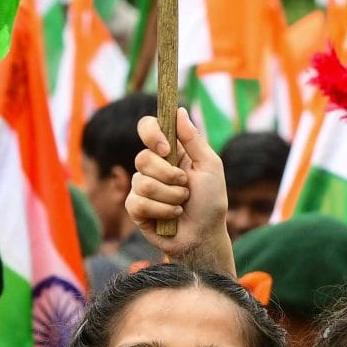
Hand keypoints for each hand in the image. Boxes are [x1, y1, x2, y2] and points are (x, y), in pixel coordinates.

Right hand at [129, 108, 225, 254]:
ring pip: (141, 182)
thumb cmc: (211, 202)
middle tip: (185, 186)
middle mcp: (153, 166)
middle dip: (168, 175)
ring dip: (169, 196)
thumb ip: (194, 139)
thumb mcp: (210, 166)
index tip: (167, 149)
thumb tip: (179, 110)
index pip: (147, 128)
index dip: (151, 134)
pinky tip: (171, 217)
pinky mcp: (136, 208)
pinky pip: (138, 202)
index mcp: (170, 151)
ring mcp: (142, 187)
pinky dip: (161, 211)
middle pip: (142, 157)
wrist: (204, 236)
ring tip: (182, 204)